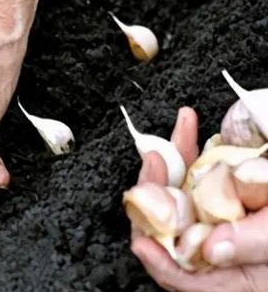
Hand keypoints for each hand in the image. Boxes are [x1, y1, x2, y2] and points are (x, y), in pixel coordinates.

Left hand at [131, 108, 267, 290]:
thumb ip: (257, 242)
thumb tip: (212, 249)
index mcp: (233, 274)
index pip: (182, 275)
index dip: (159, 260)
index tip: (142, 239)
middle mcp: (217, 246)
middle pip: (168, 226)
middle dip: (156, 191)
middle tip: (156, 161)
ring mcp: (215, 214)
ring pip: (176, 192)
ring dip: (172, 159)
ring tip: (179, 131)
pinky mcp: (219, 188)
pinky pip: (194, 171)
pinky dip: (190, 147)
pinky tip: (189, 123)